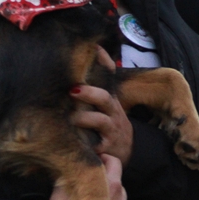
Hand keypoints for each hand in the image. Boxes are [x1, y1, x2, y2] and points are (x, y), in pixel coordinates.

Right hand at [52, 154, 127, 199]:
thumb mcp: (68, 180)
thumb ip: (79, 171)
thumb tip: (77, 164)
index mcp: (113, 184)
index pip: (115, 162)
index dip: (104, 158)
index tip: (95, 159)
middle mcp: (120, 199)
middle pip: (117, 181)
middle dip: (106, 178)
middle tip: (90, 179)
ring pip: (116, 197)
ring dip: (107, 194)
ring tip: (90, 197)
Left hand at [70, 48, 133, 164]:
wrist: (128, 150)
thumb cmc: (110, 122)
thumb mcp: (107, 102)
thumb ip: (97, 82)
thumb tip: (90, 51)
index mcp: (110, 98)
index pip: (109, 76)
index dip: (104, 62)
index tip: (94, 49)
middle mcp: (112, 111)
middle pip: (105, 97)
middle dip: (89, 92)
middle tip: (73, 90)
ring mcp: (111, 129)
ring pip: (100, 121)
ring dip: (84, 118)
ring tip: (70, 118)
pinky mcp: (107, 148)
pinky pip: (97, 145)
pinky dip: (88, 145)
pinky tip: (73, 143)